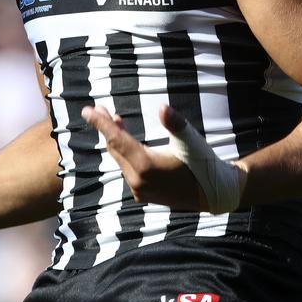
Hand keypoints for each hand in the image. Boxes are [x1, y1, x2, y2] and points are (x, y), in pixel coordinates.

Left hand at [81, 104, 205, 211]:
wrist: (214, 194)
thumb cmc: (203, 164)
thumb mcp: (190, 141)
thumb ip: (175, 124)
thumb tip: (162, 108)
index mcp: (146, 167)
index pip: (116, 140)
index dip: (101, 123)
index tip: (87, 110)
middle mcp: (138, 181)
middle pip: (115, 149)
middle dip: (106, 128)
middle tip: (98, 108)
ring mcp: (139, 190)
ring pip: (120, 160)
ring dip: (115, 140)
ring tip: (114, 119)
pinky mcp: (143, 194)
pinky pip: (127, 169)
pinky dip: (123, 153)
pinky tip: (127, 142)